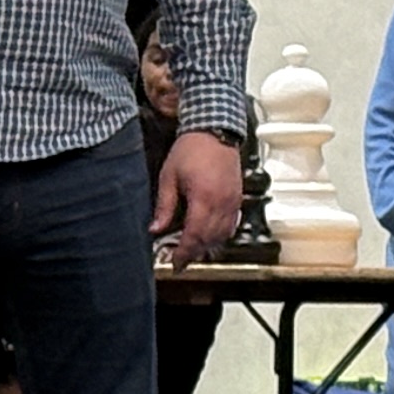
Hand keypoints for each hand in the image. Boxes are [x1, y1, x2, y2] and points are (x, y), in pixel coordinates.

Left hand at [155, 131, 240, 261]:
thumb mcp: (169, 177)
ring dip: (208, 246)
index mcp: (203, 198)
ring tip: (191, 250)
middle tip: (180, 261)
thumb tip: (156, 229)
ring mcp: (233, 201)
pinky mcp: (238, 198)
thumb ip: (164, 205)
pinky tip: (208, 236)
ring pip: (223, 234)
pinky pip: (232, 224)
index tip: (175, 262)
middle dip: (194, 253)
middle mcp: (222, 203)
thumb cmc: (190, 150)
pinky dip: (220, 235)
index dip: (184, 252)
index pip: (194, 235)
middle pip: (210, 239)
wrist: (214, 131)